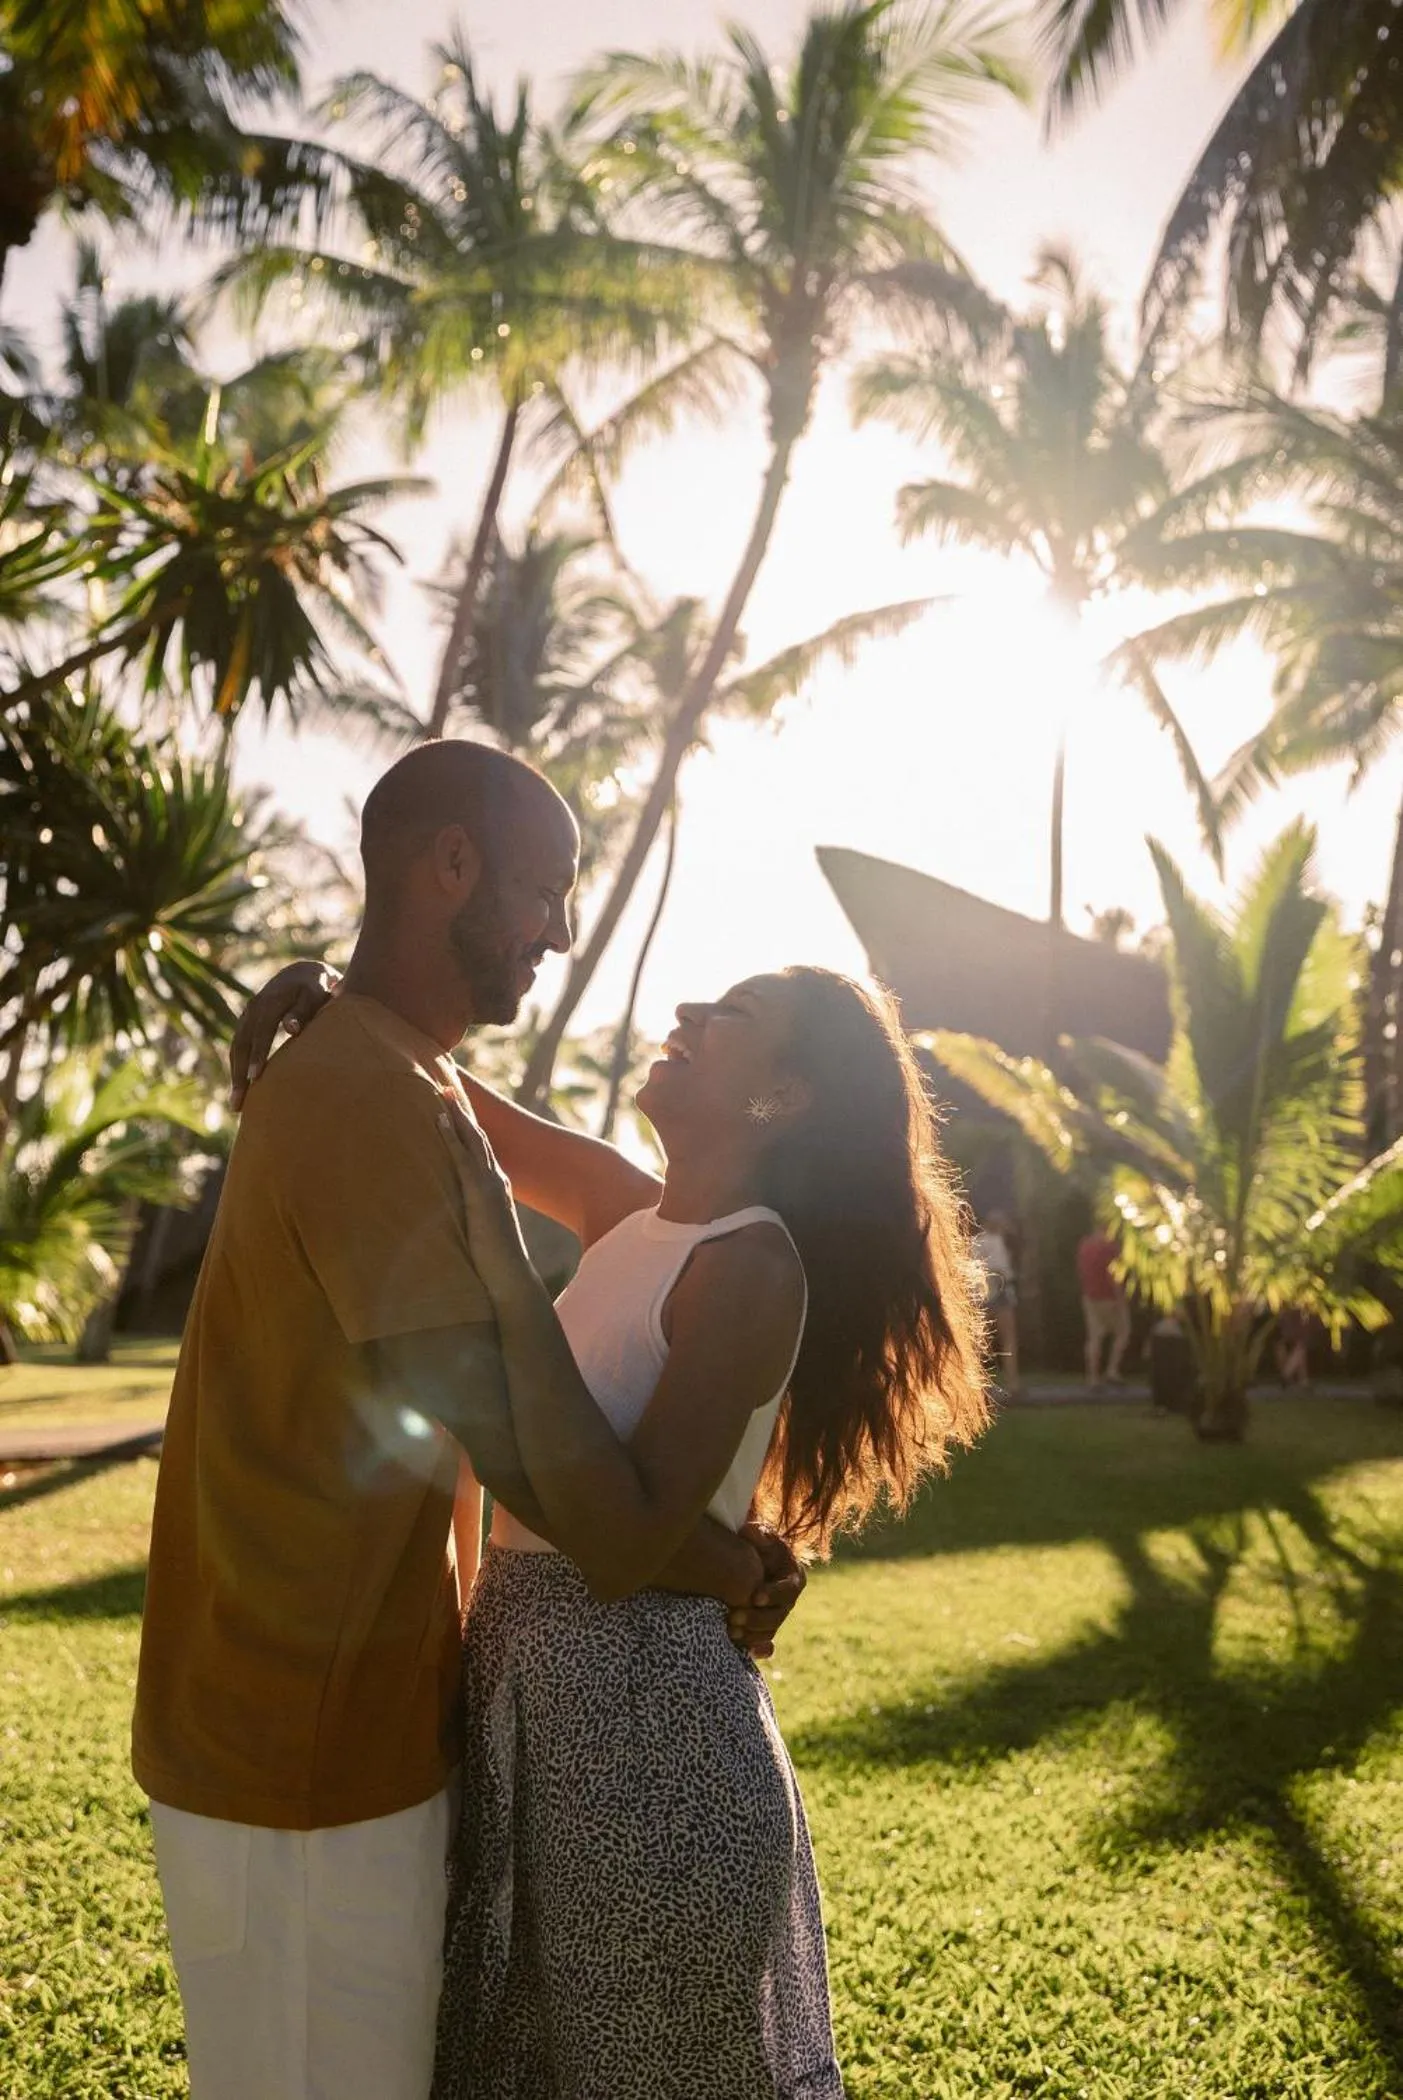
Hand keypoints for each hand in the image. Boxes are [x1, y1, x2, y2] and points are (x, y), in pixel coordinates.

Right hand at [230, 960, 340, 1107]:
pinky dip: (237, 1068)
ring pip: (237, 1049)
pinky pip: (238, 1048)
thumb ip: (304, 1011)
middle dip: (239, 1074)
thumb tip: (291, 1028)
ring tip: (237, 1105)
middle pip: (242, 1044)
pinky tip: (241, 1090)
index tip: (256, 1078)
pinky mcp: (247, 1023)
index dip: (258, 1055)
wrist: (305, 973)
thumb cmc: (317, 989)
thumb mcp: (316, 995)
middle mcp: (253, 1008)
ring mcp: (247, 1016)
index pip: (262, 1031)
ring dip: (235, 1076)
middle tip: (240, 1104)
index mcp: (271, 1001)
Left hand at [437, 1093, 537, 1301]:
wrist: (510, 1281)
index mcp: (495, 1189)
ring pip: (472, 1141)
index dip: (466, 1126)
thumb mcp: (480, 1237)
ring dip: (456, 1114)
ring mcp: (490, 1186)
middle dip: (462, 1110)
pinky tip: (440, 1121)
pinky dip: (452, 1138)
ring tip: (441, 1089)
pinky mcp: (481, 1195)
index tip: (453, 1105)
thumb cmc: (494, 1267)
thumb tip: (454, 1221)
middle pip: (477, 1136)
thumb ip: (469, 1223)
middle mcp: (496, 1180)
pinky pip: (463, 1160)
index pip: (479, 1149)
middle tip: (445, 1082)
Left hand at [725, 1523, 806, 1660]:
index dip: (774, 1594)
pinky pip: (766, 1643)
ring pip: (769, 1632)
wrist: (749, 1561)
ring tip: (731, 1631)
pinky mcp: (765, 1628)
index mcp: (794, 1578)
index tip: (756, 1596)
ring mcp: (777, 1616)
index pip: (788, 1589)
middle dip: (757, 1618)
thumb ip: (758, 1533)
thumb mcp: (760, 1535)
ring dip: (752, 1635)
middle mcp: (789, 1601)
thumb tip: (752, 1532)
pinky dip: (760, 1650)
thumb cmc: (756, 1544)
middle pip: (778, 1615)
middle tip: (734, 1617)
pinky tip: (749, 1653)